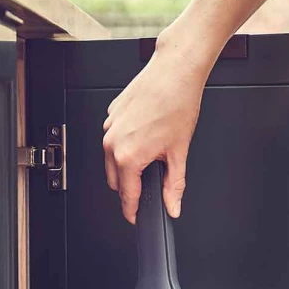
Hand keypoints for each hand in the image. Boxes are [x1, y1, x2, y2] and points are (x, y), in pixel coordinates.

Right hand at [102, 29, 216, 223]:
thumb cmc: (177, 103)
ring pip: (111, 160)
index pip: (127, 195)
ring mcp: (109, 127)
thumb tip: (173, 205)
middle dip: (131, 186)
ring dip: (127, 164)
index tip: (136, 217)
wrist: (174, 72)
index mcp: (128, 156)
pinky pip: (113, 139)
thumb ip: (174, 185)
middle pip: (116, 181)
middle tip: (151, 181)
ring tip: (151, 152)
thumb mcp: (179, 152)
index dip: (133, 210)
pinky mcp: (111, 115)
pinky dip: (125, 144)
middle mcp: (113, 143)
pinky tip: (145, 134)